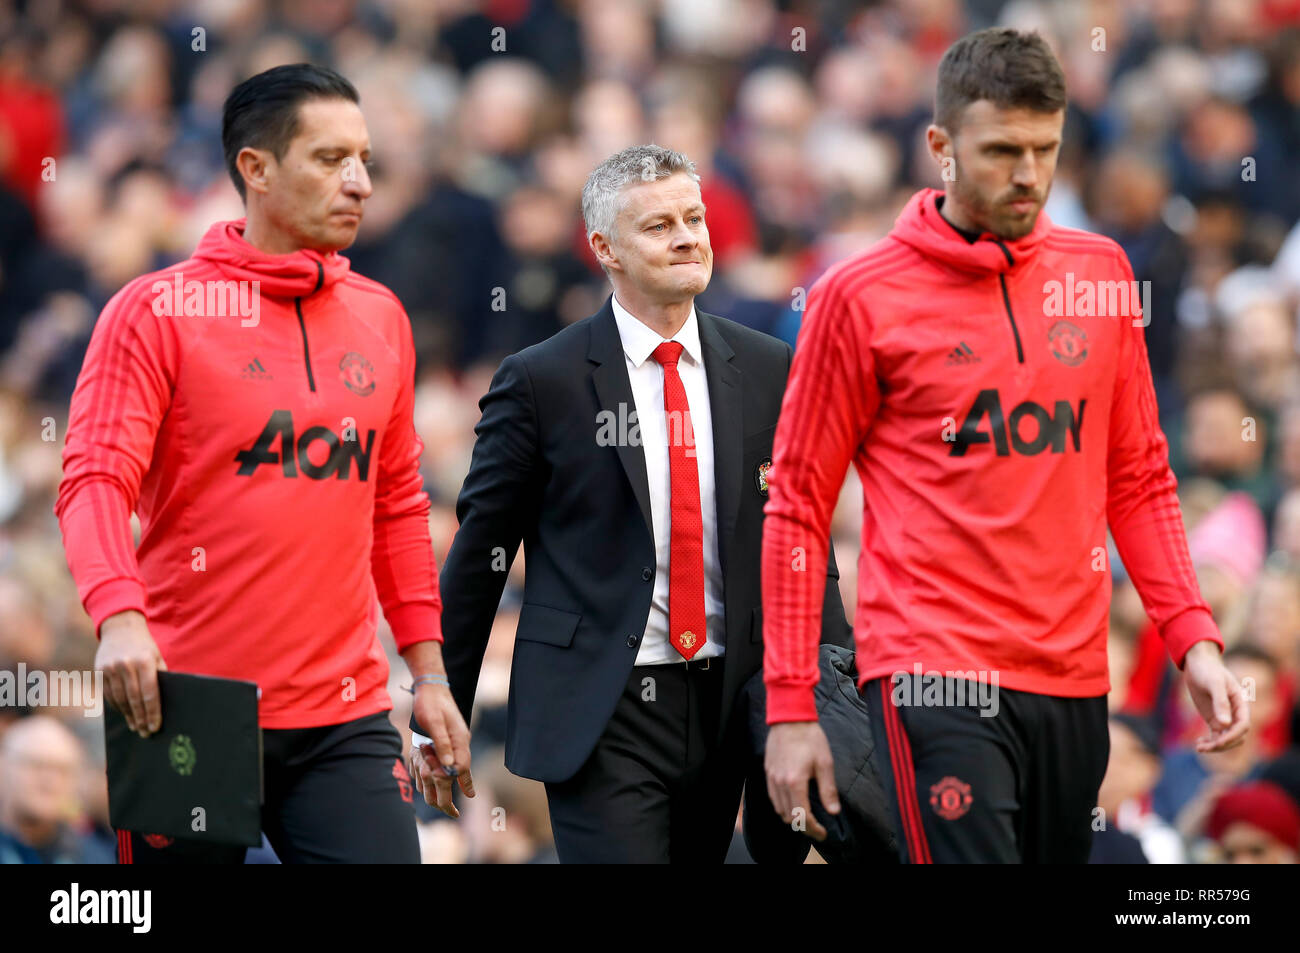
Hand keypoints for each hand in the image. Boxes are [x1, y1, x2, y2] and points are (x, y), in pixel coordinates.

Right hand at [96, 610, 166, 736]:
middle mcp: (126, 665)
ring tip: (136, 727)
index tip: (155, 727)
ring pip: (120, 700)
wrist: (120, 627)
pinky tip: (125, 714)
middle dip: (141, 718)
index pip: (150, 693)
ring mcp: (110, 668)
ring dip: (129, 716)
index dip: (153, 712)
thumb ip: (160, 676)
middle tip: (146, 733)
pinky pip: (109, 695)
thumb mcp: (157, 656)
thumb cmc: (144, 645)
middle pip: (134, 699)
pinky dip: (118, 707)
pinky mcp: (99, 671)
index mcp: (144, 661)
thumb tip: (164, 702)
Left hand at [410, 682, 474, 817]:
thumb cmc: (430, 703)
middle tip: (453, 811)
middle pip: (459, 770)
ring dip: (446, 782)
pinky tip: (436, 780)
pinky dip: (440, 772)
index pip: (462, 765)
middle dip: (457, 790)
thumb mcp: (435, 722)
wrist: (429, 687)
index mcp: (458, 738)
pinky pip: (445, 761)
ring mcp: (451, 741)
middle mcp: (457, 742)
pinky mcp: (444, 740)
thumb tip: (449, 765)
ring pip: (451, 767)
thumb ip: (442, 743)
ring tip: (443, 802)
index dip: (464, 781)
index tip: (469, 796)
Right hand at [765, 721, 839, 840]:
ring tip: (806, 816)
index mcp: (795, 782)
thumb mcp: (825, 763)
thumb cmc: (809, 738)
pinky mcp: (768, 772)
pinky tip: (793, 802)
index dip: (814, 829)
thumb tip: (833, 811)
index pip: (802, 816)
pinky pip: (773, 798)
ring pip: (779, 810)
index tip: (823, 833)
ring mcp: (772, 778)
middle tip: (817, 827)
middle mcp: (780, 783)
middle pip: (789, 817)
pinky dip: (783, 806)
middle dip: (804, 827)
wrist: (790, 718)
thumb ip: (828, 789)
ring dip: (792, 817)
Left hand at [1183, 640, 1249, 752]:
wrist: (1197, 664)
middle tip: (1205, 746)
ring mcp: (1224, 717)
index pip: (1243, 726)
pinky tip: (1198, 743)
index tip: (1218, 741)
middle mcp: (1235, 713)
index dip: (1233, 736)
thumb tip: (1225, 724)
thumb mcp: (1214, 683)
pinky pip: (1216, 736)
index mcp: (1240, 704)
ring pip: (1226, 739)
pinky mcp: (1213, 719)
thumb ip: (1220, 702)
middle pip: (1236, 736)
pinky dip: (1210, 743)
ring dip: (1215, 746)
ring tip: (1199, 747)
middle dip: (1223, 744)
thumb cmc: (1208, 670)